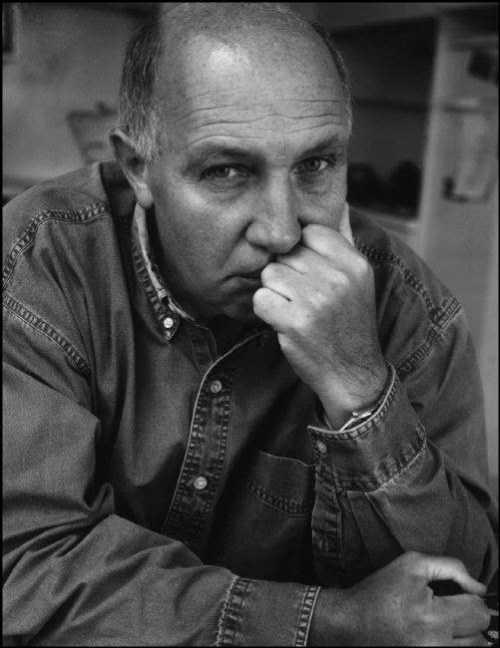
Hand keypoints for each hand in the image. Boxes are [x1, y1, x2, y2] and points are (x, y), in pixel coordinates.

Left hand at [253, 203, 386, 425]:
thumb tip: (341, 202)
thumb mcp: (359, 279)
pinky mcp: (294, 322)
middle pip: (286, 254)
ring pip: (270, 274)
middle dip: (288, 275)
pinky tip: (285, 323)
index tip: (309, 275)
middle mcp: (337, 278)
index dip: (302, 253)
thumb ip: (345, 240)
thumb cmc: (349, 323)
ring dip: (275, 294)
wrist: (352, 373)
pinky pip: (260, 299)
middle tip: (304, 300)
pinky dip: (266, 313)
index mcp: (353, 263)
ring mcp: (315, 300)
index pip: (309, 233)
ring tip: (295, 311)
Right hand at [309, 551, 490, 645]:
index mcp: (432, 617)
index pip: (478, 611)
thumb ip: (450, 568)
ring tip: (444, 624)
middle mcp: (435, 644)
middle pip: (480, 636)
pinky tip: (436, 635)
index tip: (457, 596)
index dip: (470, 598)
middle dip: (468, 618)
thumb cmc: (379, 591)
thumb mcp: (411, 564)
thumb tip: (478, 586)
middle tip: (449, 610)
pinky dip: (451, 645)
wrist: (351, 622)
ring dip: (464, 636)